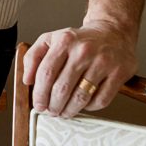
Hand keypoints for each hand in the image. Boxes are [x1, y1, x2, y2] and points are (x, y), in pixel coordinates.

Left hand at [23, 22, 137, 117]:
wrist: (113, 32)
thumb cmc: (79, 40)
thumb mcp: (51, 39)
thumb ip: (33, 56)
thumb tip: (27, 80)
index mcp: (64, 40)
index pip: (46, 73)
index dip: (39, 93)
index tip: (38, 105)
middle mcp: (83, 50)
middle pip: (62, 88)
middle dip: (53, 105)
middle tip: (51, 111)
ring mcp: (103, 62)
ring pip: (81, 97)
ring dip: (69, 110)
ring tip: (64, 112)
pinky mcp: (118, 73)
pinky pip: (101, 100)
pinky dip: (90, 107)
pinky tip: (84, 105)